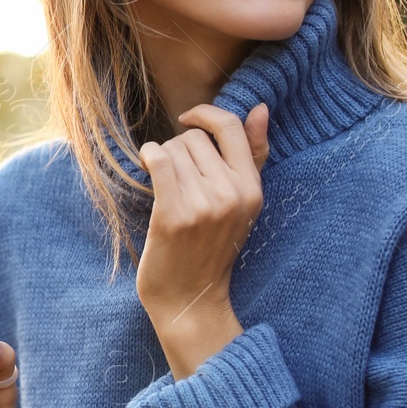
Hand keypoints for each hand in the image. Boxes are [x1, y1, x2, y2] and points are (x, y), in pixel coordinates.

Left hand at [135, 102, 269, 377]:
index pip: (231, 127)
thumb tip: (260, 108)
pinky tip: (146, 167)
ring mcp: (204, 205)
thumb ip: (253, 155)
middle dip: (178, 149)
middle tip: (175, 177)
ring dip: (161, 159)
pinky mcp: (175, 214)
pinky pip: (158, 160)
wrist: (189, 299)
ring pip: (173, 149)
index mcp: (252, 189)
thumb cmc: (210, 248)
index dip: (205, 114)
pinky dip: (148, 156)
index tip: (188, 119)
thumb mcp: (241, 202)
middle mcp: (232, 194)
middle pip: (194, 138)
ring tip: (165, 187)